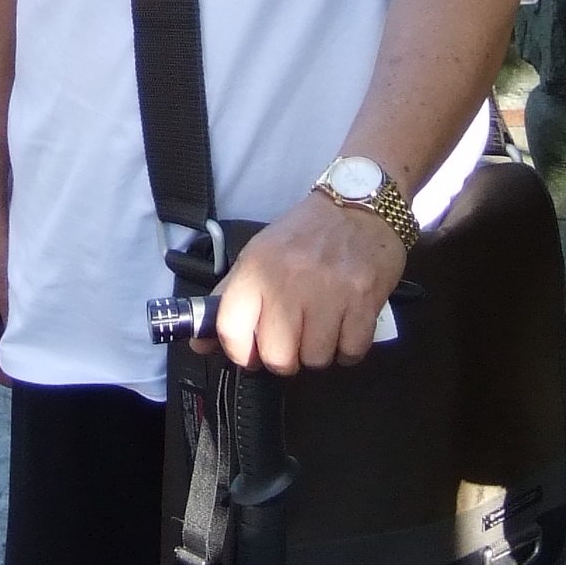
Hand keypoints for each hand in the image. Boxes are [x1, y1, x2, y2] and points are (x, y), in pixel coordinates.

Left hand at [210, 191, 406, 371]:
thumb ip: (228, 298)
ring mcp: (330, 292)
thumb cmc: (305, 234)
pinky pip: (350, 352)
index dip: (240, 352)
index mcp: (257, 267)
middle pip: (278, 356)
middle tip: (293, 342)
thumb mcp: (258, 255)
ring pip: (316, 359)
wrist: (359, 205)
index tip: (251, 353)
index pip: (231, 329)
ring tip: (321, 330)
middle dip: (285, 359)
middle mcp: (289, 280)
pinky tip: (345, 328)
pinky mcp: (364, 301)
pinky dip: (347, 350)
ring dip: (318, 353)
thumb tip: (201, 343)